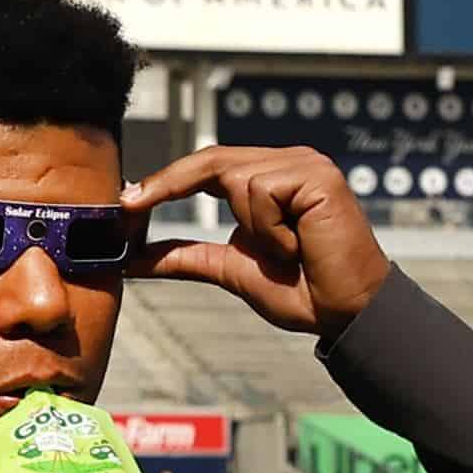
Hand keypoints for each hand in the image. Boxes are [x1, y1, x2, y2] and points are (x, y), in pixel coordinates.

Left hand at [127, 145, 394, 337]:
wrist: (346, 314)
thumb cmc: (303, 292)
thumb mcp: (231, 269)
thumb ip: (186, 256)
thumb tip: (132, 258)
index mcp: (271, 178)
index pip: (208, 167)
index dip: (166, 181)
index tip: (126, 202)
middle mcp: (289, 162)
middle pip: (212, 159)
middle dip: (168, 184)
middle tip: (130, 206)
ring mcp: (306, 164)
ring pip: (236, 177)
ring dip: (250, 228)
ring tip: (285, 253)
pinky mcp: (317, 175)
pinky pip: (261, 191)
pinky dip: (270, 229)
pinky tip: (299, 246)